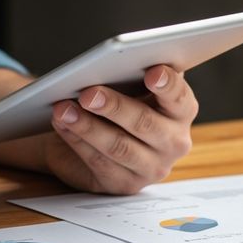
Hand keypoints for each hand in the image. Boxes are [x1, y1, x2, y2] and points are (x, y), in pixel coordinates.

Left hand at [42, 65, 196, 193]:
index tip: (152, 72)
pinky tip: (61, 124)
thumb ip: (134, 71)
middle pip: (145, 123)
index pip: (179, 97)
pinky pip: (99, 162)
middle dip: (114, 107)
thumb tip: (120, 58)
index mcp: (181, 111)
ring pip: (119, 146)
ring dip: (87, 126)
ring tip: (62, 109)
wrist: (93, 135)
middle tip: (87, 93)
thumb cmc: (117, 101)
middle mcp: (174, 142)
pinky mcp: (125, 184)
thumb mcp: (130, 84)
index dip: (167, 85)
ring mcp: (152, 167)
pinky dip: (77, 141)